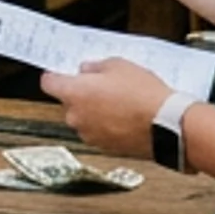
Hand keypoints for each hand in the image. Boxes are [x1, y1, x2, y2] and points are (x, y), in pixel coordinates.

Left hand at [39, 57, 174, 159]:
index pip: (48, 83)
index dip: (56, 76)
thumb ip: (95, 67)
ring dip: (95, 112)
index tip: (62, 73)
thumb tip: (86, 70)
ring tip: (120, 102)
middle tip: (104, 85)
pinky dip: (107, 126)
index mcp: (74, 93)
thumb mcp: (119, 65)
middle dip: (81, 94)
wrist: (166, 125)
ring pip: (84, 119)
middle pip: (68, 102)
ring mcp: (89, 135)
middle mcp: (75, 117)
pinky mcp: (104, 148)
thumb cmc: (143, 94)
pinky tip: (126, 117)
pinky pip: (99, 132)